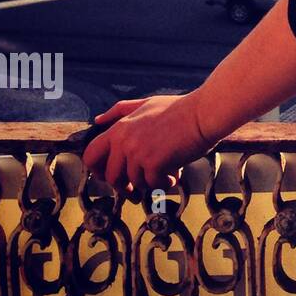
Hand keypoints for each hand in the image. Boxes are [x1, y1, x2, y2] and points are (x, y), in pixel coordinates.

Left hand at [81, 94, 211, 199]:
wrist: (204, 113)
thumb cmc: (180, 109)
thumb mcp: (146, 104)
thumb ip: (120, 111)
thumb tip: (98, 120)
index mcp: (119, 128)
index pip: (91, 155)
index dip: (96, 171)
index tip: (108, 177)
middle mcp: (124, 141)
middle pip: (111, 177)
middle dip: (123, 187)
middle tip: (135, 191)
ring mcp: (138, 153)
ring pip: (134, 182)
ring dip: (150, 183)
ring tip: (166, 174)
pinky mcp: (154, 163)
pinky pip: (153, 184)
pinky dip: (164, 183)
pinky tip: (175, 174)